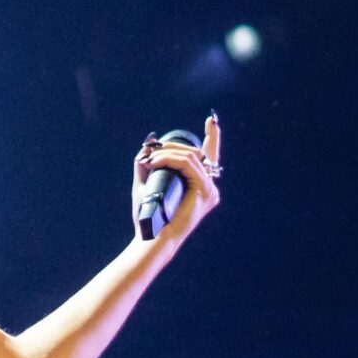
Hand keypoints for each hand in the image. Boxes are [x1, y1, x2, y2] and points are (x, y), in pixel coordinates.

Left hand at [134, 114, 221, 245]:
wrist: (153, 237)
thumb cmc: (149, 215)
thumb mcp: (145, 185)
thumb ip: (146, 166)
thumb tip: (146, 146)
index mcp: (200, 186)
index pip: (210, 157)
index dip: (213, 137)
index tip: (212, 119)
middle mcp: (209, 188)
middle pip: (196, 153)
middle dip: (172, 145)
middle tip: (151, 150)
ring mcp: (210, 190)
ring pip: (190, 157)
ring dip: (166, 153)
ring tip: (149, 159)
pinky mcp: (204, 192)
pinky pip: (188, 165)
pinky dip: (170, 160)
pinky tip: (156, 162)